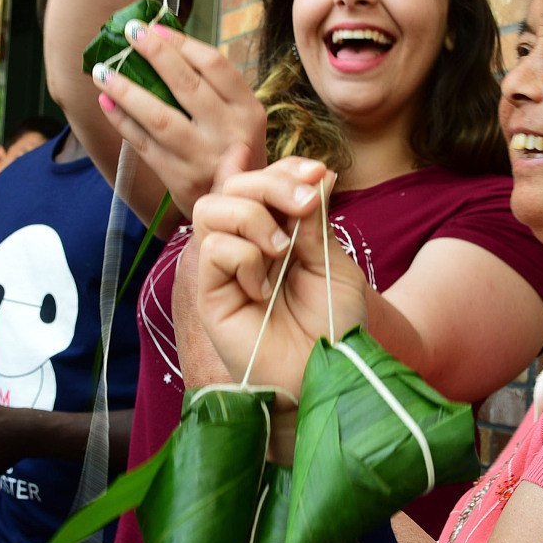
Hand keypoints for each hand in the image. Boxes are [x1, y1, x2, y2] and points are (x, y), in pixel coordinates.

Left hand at [91, 22, 266, 215]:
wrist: (239, 211)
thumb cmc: (234, 157)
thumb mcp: (241, 122)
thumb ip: (214, 92)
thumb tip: (166, 47)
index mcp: (248, 110)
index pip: (215, 65)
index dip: (182, 43)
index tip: (155, 28)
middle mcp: (229, 132)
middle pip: (186, 84)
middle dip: (155, 54)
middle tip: (129, 33)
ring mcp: (203, 158)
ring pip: (159, 116)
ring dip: (127, 90)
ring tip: (102, 71)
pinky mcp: (179, 179)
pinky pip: (144, 144)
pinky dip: (123, 122)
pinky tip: (107, 103)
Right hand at [194, 156, 367, 394]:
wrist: (324, 375)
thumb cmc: (332, 326)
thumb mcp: (332, 264)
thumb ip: (315, 220)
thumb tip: (317, 170)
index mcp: (275, 233)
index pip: (263, 180)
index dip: (285, 167)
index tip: (317, 173)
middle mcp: (244, 245)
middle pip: (235, 186)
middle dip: (272, 183)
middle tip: (304, 205)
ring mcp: (223, 270)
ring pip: (211, 208)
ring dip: (253, 217)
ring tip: (282, 251)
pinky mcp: (209, 295)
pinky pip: (212, 249)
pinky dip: (244, 259)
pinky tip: (263, 290)